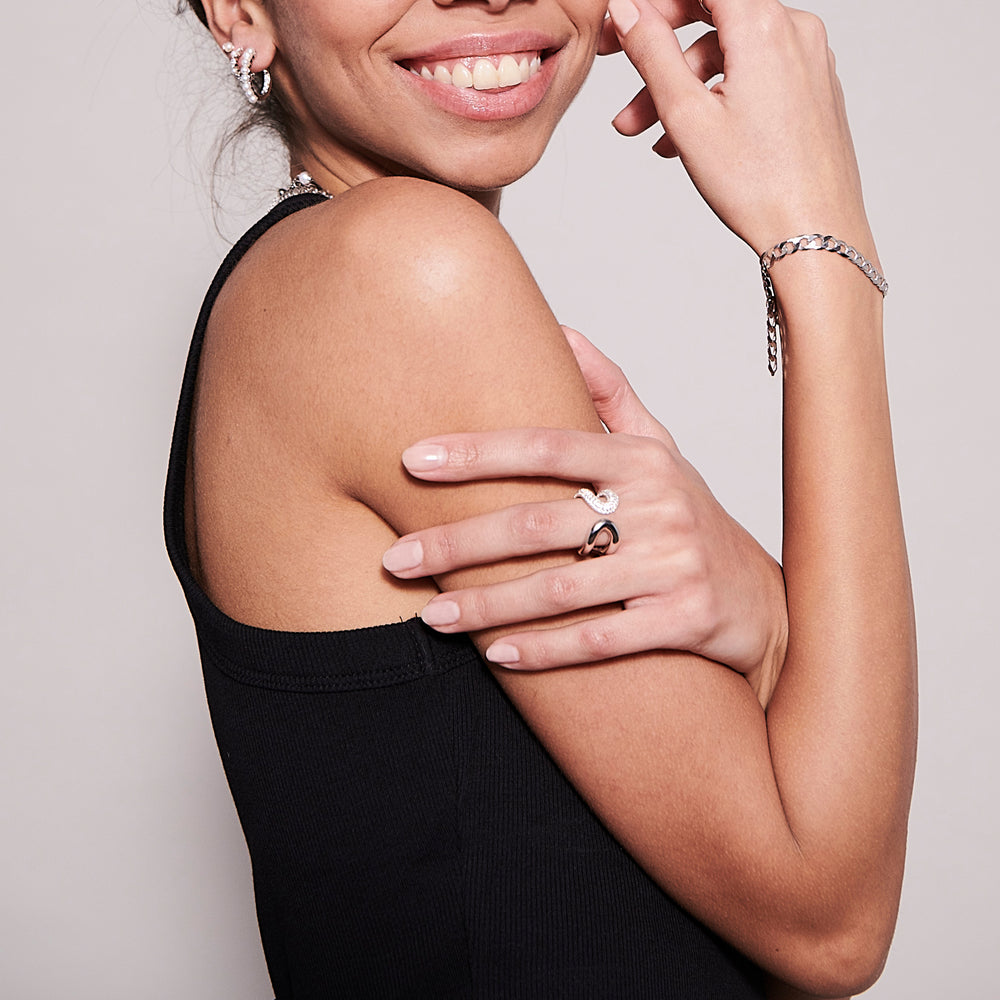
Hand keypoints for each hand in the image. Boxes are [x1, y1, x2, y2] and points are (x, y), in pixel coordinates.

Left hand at [383, 327, 786, 704]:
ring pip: (559, 590)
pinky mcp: (685, 621)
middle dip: (456, 543)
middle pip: (536, 524)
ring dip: (486, 606)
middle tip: (397, 558)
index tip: (411, 460)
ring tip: (433, 616)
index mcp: (641, 459)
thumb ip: (607, 391)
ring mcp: (673, 566)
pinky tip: (497, 654)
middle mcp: (659, 506)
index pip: (546, 446)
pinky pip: (599, 641)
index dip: (475, 452)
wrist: (756, 593)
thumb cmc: (688, 513)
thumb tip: (557, 328)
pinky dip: (544, 651)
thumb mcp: (657, 447)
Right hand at [604, 0, 874, 257]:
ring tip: (645, 132)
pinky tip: (688, 140)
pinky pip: (755, 78)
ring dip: (682, 87)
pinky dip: (717, 98)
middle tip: (618, 71)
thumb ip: (652, 53)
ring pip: (730, 56)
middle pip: (713, 19)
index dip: (655, 4)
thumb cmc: (758, 184)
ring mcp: (811, 61)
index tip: (621, 30)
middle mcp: (796, 31)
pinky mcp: (814, 91)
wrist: (815, 233)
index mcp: (764, 26)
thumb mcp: (687, 115)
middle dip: (660, 51)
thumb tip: (630, 9)